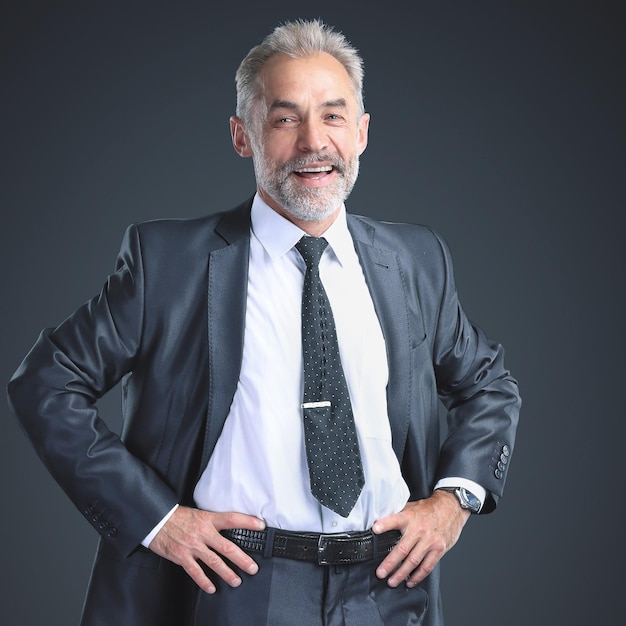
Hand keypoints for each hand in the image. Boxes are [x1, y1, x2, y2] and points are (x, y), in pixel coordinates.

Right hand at [148, 505, 265, 593]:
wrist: (156, 519)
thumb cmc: (177, 516)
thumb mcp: (198, 513)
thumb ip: (211, 522)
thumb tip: (227, 528)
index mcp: (208, 519)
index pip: (232, 518)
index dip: (248, 522)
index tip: (261, 525)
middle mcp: (203, 532)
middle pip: (227, 547)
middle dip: (242, 559)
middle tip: (253, 568)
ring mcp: (193, 546)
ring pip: (214, 562)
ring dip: (228, 573)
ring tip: (237, 581)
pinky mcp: (182, 556)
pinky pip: (196, 572)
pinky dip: (205, 581)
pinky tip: (212, 587)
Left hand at [372, 490, 469, 587]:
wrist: (451, 508)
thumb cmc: (429, 509)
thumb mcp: (411, 507)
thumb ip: (398, 515)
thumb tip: (380, 521)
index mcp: (409, 517)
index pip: (394, 520)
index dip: (384, 524)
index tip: (375, 529)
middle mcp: (419, 529)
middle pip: (402, 549)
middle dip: (390, 563)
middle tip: (381, 573)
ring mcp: (430, 541)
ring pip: (413, 561)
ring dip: (402, 574)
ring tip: (392, 581)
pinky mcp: (439, 549)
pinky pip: (427, 566)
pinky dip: (418, 576)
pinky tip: (410, 581)